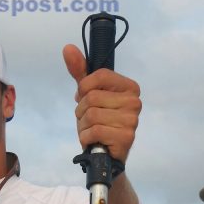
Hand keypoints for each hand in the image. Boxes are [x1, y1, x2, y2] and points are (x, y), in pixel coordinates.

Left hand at [63, 44, 141, 162]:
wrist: (105, 155)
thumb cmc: (99, 122)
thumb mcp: (88, 94)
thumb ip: (80, 71)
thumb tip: (68, 48)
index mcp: (129, 87)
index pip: (99, 75)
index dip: (84, 88)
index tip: (85, 98)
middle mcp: (135, 101)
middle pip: (92, 97)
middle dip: (82, 111)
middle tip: (89, 120)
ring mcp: (132, 120)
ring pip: (92, 114)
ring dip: (83, 126)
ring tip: (92, 131)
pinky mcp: (126, 137)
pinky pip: (94, 130)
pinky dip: (86, 137)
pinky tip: (94, 140)